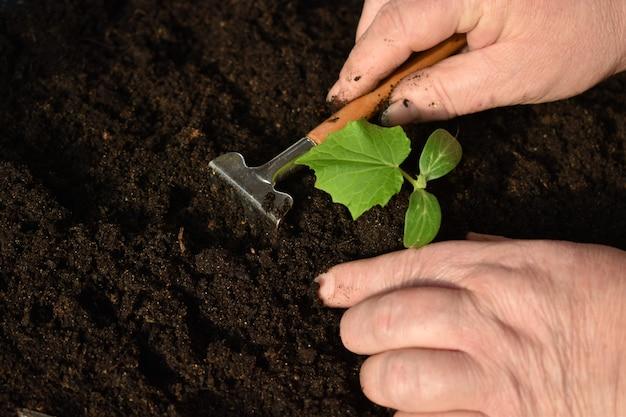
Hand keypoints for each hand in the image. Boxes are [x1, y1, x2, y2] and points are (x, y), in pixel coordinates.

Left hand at [316, 234, 625, 415]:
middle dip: (359, 331)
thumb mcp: (550, 259)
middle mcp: (482, 320)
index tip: (328, 287)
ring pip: (392, 379)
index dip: (354, 279)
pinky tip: (422, 410)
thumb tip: (449, 252)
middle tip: (366, 336)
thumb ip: (492, 256)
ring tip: (393, 378)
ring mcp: (490, 378)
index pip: (400, 269)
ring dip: (382, 381)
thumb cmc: (610, 303)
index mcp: (493, 272)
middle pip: (380, 323)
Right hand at [327, 0, 625, 123]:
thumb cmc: (578, 36)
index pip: (392, 28)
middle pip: (381, 10)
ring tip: (391, 82)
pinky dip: (401, 30)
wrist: (617, 4)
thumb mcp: (513, 76)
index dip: (361, 70)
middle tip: (367, 101)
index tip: (338, 104)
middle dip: (368, 58)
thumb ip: (446, 92)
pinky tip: (413, 56)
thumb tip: (391, 110)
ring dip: (382, 44)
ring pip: (389, 4)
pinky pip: (409, 1)